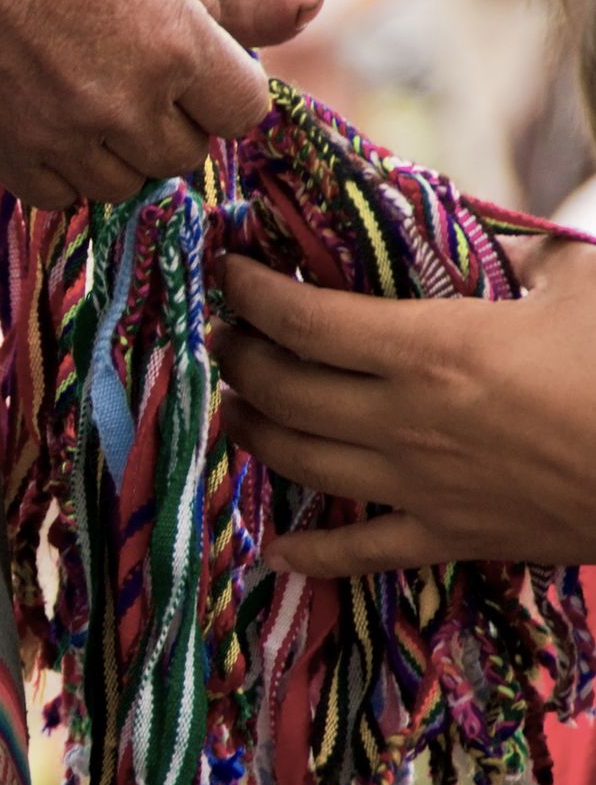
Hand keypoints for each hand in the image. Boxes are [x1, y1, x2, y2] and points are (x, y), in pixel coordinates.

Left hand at [0, 0, 329, 46]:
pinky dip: (145, 78)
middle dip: (270, 4)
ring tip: (261, 35)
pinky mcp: (47, 45)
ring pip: (175, 52)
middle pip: (219, 2)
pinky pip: (107, 77)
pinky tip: (169, 71)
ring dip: (226, 46)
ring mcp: (87, 11)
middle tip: (306, 1)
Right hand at [0, 0, 269, 207]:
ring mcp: (64, 134)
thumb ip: (173, 22)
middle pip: (186, 153)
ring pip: (126, 182)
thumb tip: (188, 74)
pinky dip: (64, 170)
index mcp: (176, 41)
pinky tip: (48, 128)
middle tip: (142, 87)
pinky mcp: (5, 153)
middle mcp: (128, 100)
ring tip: (91, 107)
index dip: (225, 94)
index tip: (202, 78)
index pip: (244, 109)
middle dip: (174, 123)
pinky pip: (61, 195)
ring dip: (119, 152)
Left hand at [212, 239, 595, 575]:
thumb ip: (507, 251)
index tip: (228, 269)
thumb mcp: (578, 280)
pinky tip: (274, 552)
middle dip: (238, 357)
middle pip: (283, 389)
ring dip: (252, 431)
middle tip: (224, 335)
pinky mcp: (449, 536)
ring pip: (299, 462)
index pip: (303, 319)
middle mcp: (406, 421)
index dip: (251, 291)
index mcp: (432, 350)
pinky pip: (361, 552)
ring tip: (234, 406)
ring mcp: (421, 486)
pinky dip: (311, 555)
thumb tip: (465, 229)